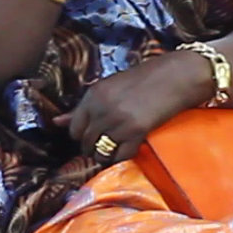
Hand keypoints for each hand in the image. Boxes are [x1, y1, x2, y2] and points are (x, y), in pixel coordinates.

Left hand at [53, 50, 210, 160]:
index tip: (95, 135)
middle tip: (109, 144)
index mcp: (93, 94)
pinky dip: (124, 156)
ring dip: (108, 155)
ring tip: (119, 148)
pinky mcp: (136, 131)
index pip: (74, 128)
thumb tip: (56, 122)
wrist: (176, 76)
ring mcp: (118, 120)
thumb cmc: (145, 79)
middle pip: (86, 143)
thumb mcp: (110, 87)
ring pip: (101, 152)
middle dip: (94, 148)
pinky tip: (132, 147)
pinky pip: (121, 156)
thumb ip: (85, 107)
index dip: (83, 136)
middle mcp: (101, 108)